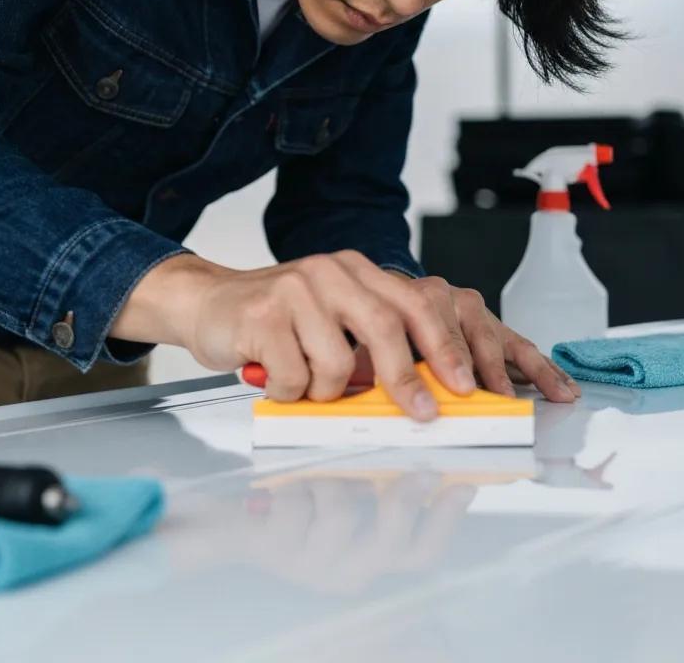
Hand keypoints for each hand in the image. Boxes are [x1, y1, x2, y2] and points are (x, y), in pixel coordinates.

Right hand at [112, 251, 579, 420]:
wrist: (207, 303)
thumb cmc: (277, 319)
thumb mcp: (332, 317)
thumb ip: (373, 339)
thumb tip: (431, 388)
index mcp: (356, 269)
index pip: (418, 302)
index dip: (451, 345)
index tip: (476, 386)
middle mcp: (330, 271)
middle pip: (388, 324)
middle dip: (411, 377)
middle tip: (426, 413)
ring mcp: (294, 289)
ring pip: (338, 362)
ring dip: (328, 390)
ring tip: (305, 381)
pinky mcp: (262, 315)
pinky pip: (296, 376)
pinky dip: (292, 391)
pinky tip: (275, 376)